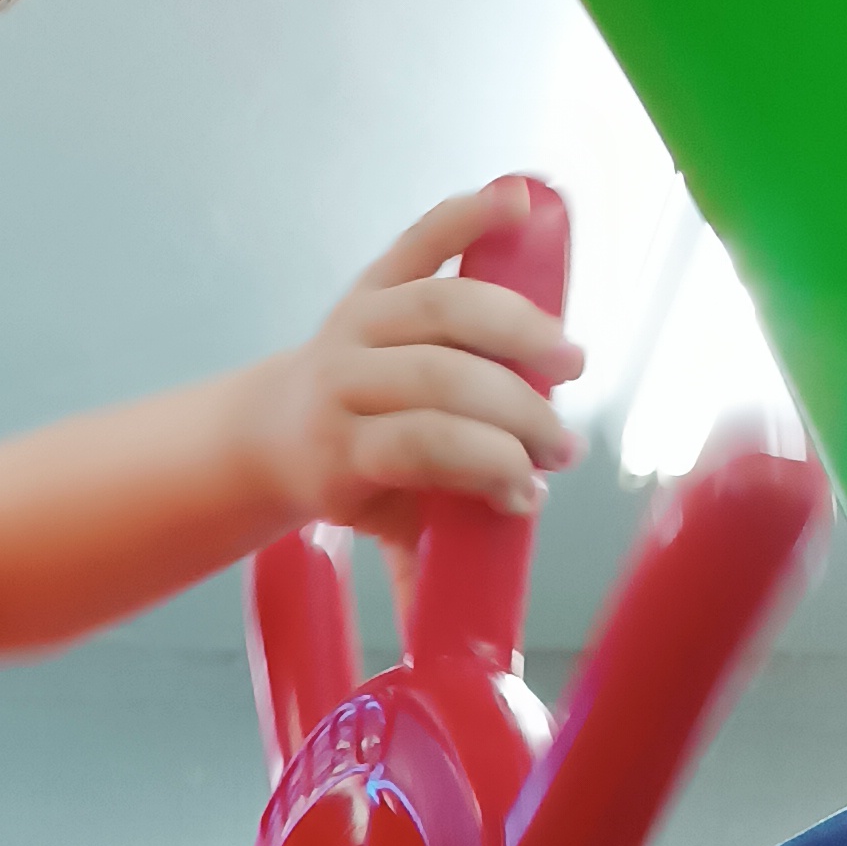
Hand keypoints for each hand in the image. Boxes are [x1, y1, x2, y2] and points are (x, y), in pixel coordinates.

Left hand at [243, 179, 584, 544]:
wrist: (277, 426)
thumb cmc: (351, 481)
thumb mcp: (374, 529)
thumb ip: (420, 567)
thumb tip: (471, 642)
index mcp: (338, 444)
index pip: (422, 444)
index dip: (485, 465)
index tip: (529, 495)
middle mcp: (341, 373)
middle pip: (441, 376)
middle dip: (515, 411)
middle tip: (563, 445)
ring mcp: (356, 320)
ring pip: (444, 306)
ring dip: (519, 329)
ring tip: (569, 361)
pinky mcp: (374, 281)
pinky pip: (424, 238)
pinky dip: (473, 212)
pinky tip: (524, 203)